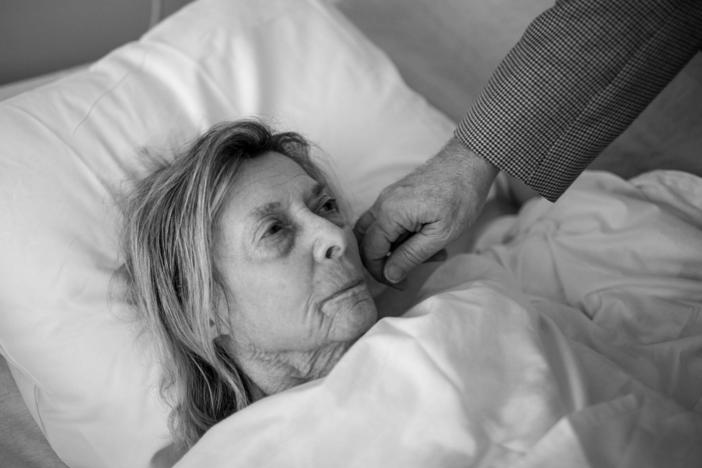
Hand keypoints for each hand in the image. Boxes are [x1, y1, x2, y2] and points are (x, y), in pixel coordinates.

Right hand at [354, 137, 497, 284]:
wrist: (471, 160)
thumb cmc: (461, 196)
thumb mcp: (440, 234)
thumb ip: (411, 256)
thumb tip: (390, 275)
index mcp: (389, 213)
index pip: (370, 252)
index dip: (382, 273)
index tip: (402, 284)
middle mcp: (382, 203)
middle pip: (366, 242)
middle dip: (385, 262)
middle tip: (409, 273)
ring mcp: (388, 197)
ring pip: (377, 232)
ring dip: (395, 250)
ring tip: (426, 255)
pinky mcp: (397, 195)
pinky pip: (388, 221)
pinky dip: (402, 236)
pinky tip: (428, 240)